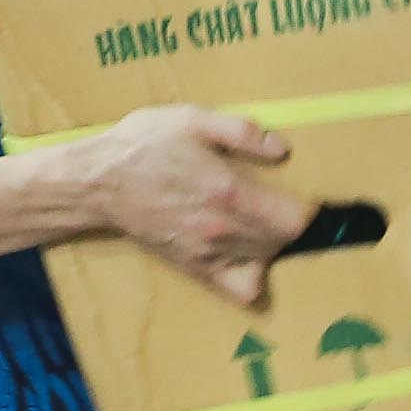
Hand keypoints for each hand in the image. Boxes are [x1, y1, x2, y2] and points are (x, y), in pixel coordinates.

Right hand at [68, 105, 303, 305]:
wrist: (99, 183)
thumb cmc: (144, 145)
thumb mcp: (192, 120)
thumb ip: (241, 132)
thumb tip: (282, 148)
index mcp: (229, 191)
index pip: (294, 220)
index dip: (311, 210)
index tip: (311, 196)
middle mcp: (223, 229)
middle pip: (284, 242)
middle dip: (293, 222)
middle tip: (286, 202)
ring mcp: (209, 253)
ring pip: (266, 261)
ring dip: (275, 244)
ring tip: (267, 222)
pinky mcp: (195, 267)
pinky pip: (238, 290)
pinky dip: (254, 279)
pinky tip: (250, 257)